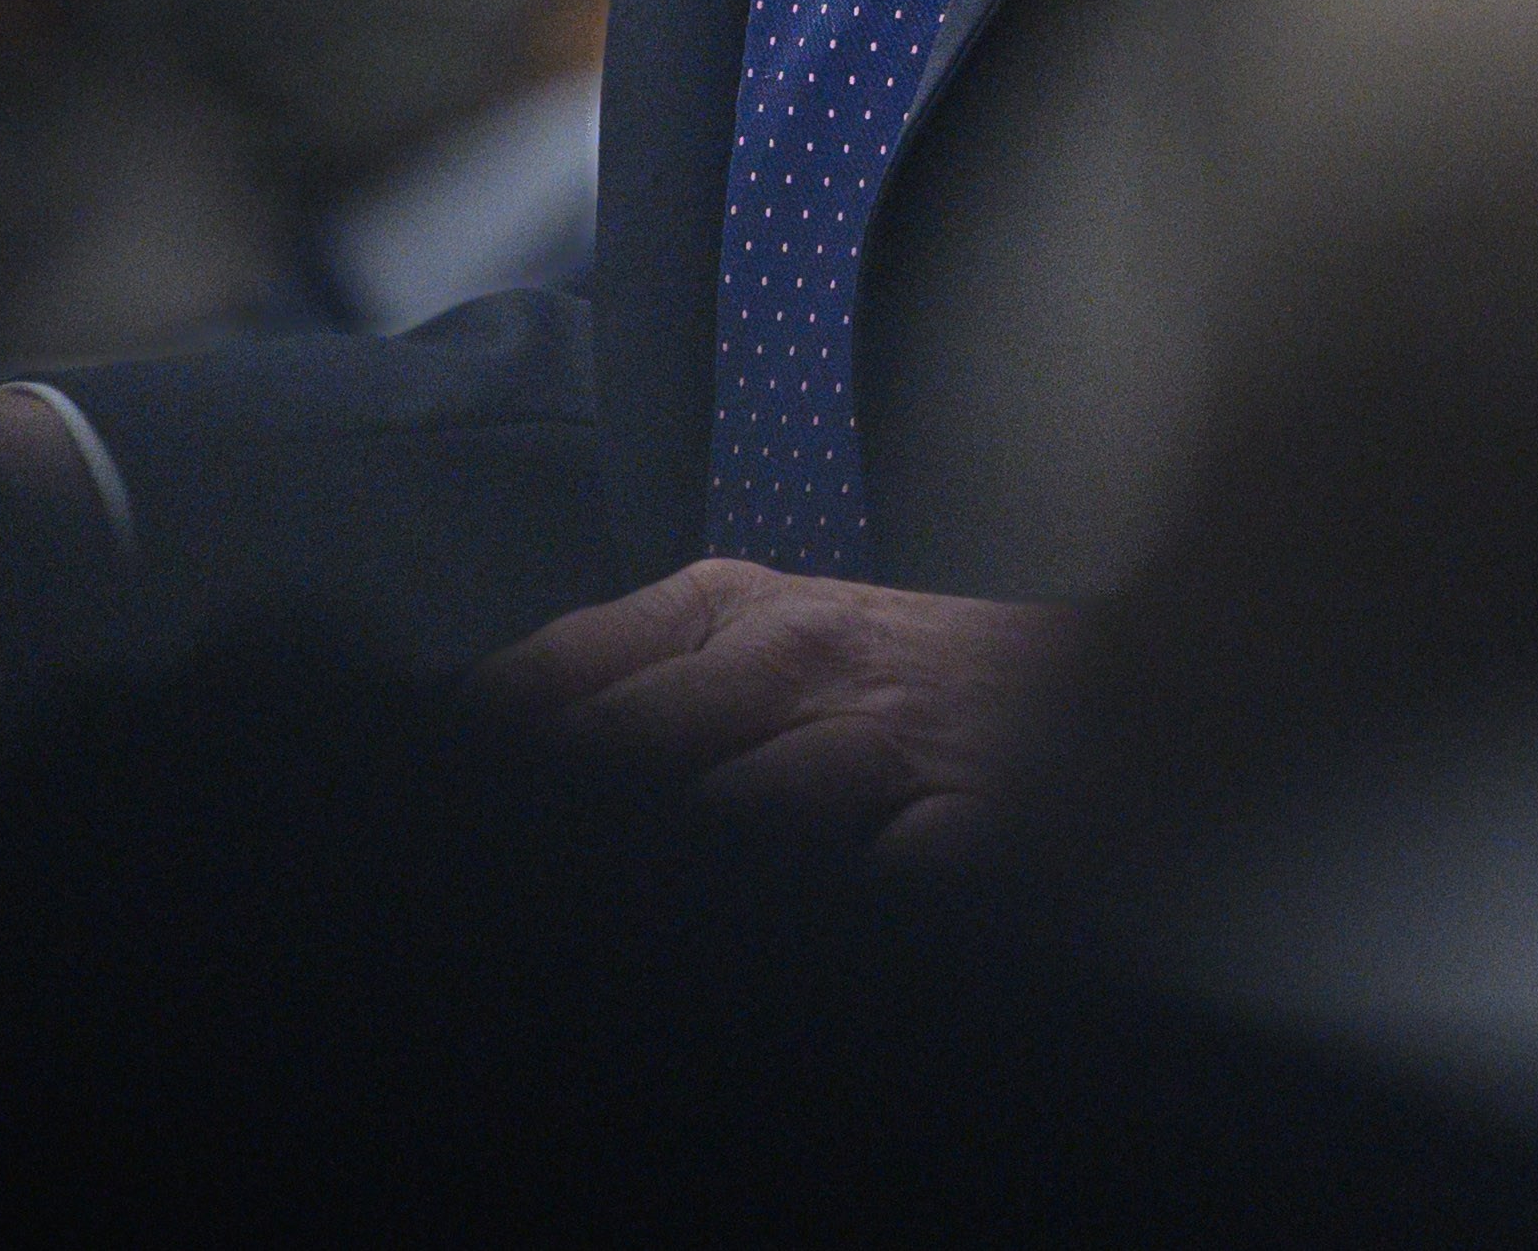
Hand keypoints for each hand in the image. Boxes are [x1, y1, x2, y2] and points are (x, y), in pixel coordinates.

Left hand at [482, 557, 1051, 861]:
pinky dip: (831, 900)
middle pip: (635, 744)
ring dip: (686, 860)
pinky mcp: (975, 825)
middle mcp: (805, 660)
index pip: (570, 670)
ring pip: (746, 814)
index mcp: (733, 605)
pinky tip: (766, 932)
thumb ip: (640, 673)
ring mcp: (890, 743)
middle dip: (566, 811)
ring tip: (602, 915)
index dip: (490, 739)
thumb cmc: (900, 670)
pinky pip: (882, 884)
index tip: (429, 805)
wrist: (1108, 680)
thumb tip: (479, 738)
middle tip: (484, 886)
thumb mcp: (766, 629)